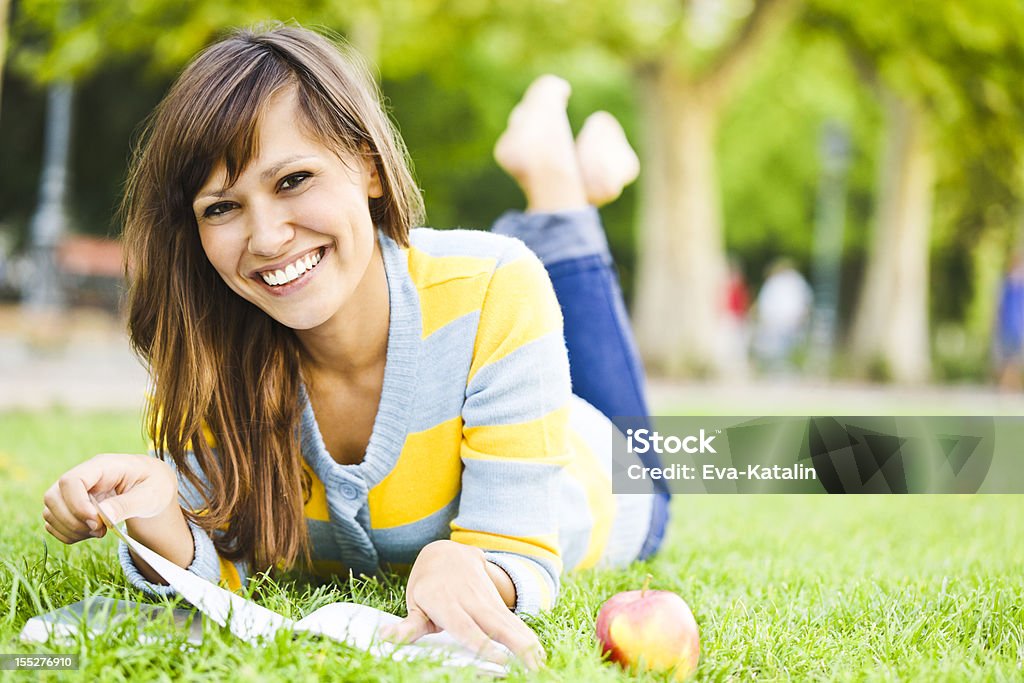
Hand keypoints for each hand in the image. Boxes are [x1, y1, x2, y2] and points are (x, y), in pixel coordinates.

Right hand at [42, 453, 177, 543]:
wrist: (155, 488)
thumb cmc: (155, 486)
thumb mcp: (152, 494)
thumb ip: (128, 504)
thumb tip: (103, 517)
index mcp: (103, 466)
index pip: (71, 480)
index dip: (77, 505)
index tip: (97, 522)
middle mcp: (84, 476)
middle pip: (54, 497)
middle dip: (74, 521)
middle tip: (101, 530)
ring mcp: (74, 490)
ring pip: (50, 511)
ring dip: (70, 529)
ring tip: (99, 531)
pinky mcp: (71, 505)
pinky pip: (53, 522)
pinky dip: (68, 534)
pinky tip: (90, 533)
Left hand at [380, 540, 545, 670]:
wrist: (446, 553)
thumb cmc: (427, 586)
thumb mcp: (415, 603)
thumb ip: (407, 627)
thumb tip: (386, 638)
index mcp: (446, 603)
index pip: (466, 628)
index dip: (482, 644)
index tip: (498, 659)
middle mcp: (470, 600)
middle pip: (496, 625)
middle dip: (515, 645)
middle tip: (532, 665)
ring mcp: (487, 598)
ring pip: (509, 621)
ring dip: (527, 642)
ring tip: (541, 663)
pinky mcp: (498, 601)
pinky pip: (514, 620)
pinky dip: (527, 636)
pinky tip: (539, 653)